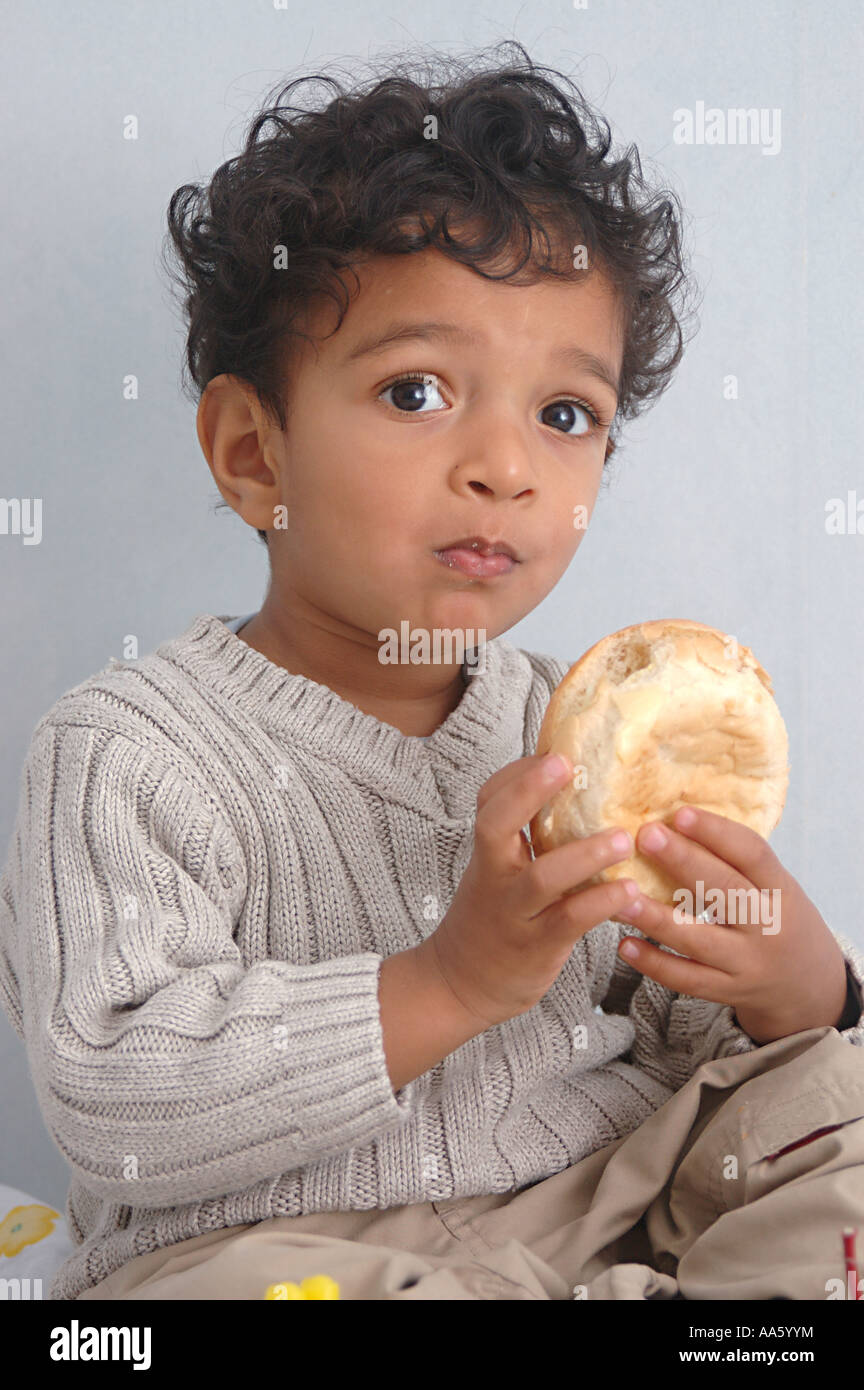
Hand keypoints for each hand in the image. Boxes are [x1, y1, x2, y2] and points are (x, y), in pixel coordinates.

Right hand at [424, 753, 638, 1028]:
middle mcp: (495, 875)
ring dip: (583, 854)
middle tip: (565, 765)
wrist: (461, 983)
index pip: (489, 800)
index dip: (518, 773)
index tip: (554, 753)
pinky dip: (599, 904)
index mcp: (489, 852)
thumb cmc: (495, 917)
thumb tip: (587, 793)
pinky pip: (568, 920)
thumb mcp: (501, 872)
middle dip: (527, 791)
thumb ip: (530, 840)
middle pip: (495, 825)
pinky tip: (629, 892)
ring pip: (542, 877)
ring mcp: (514, 911)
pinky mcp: (538, 945)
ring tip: (623, 839)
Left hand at [613, 806, 848, 1042]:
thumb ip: (736, 862)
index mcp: (782, 891)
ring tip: (623, 896)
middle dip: (684, 861)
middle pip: (724, 891)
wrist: (809, 987)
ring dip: (657, 918)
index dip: (717, 832)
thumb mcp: (776, 888)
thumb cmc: (780, 921)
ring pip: (699, 940)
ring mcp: (749, 963)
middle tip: (646, 835)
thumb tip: (676, 821)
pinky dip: (654, 963)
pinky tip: (625, 945)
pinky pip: (687, 980)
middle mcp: (769, 927)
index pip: (753, 855)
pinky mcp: (729, 991)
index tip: (680, 812)